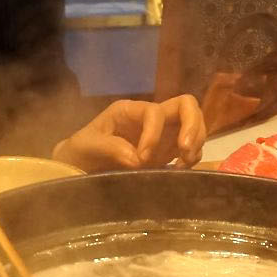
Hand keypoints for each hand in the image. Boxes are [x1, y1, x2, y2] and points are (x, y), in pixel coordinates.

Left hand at [52, 96, 205, 171]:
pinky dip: (193, 157)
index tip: (143, 159)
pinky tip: (180, 170)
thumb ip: (109, 148)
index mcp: (130, 110)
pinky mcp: (168, 150)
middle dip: (192, 126)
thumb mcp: (86, 146)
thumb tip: (137, 159)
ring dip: (197, 142)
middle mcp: (150, 117)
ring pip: (194, 123)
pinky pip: (191, 147)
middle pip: (186, 105)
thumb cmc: (80, 150)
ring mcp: (162, 133)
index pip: (154, 112)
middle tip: (186, 150)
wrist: (80, 166)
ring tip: (184, 163)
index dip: (153, 134)